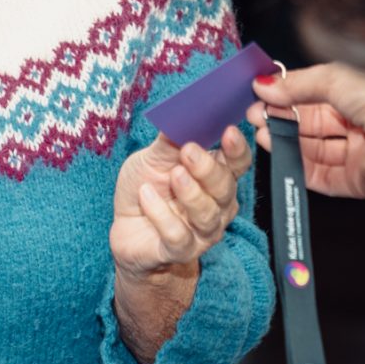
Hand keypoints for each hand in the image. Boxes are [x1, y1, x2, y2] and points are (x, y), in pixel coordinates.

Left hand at [110, 125, 253, 281]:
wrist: (127, 230)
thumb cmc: (147, 188)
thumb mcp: (154, 158)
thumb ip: (170, 140)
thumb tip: (181, 113)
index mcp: (215, 177)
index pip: (237, 163)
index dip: (237, 149)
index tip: (228, 131)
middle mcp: (216, 205)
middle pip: (225, 188)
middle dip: (208, 169)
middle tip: (188, 151)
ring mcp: (201, 231)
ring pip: (207, 215)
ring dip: (190, 193)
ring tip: (173, 175)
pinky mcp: (180, 250)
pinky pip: (178, 235)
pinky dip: (161, 215)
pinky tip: (146, 196)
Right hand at [248, 63, 364, 199]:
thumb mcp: (333, 79)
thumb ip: (296, 85)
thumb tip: (265, 84)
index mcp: (356, 96)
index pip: (312, 98)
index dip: (285, 98)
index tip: (261, 96)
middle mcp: (357, 124)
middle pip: (309, 125)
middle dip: (281, 120)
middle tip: (257, 116)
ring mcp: (355, 154)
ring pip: (311, 151)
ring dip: (284, 142)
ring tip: (263, 134)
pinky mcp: (354, 180)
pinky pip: (320, 177)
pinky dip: (298, 167)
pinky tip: (279, 154)